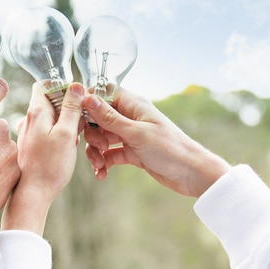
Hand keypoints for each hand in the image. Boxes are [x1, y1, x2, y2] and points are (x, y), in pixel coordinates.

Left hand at [1, 82, 84, 234]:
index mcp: (36, 112)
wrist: (32, 195)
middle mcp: (28, 120)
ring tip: (74, 141)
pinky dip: (58, 137)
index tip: (77, 98)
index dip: (62, 87)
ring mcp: (27, 133)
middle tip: (81, 125)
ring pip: (50, 120)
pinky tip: (65, 151)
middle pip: (50, 102)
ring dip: (65, 126)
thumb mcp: (67, 134)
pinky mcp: (29, 146)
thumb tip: (76, 86)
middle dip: (68, 110)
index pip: (44, 85)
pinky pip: (46, 133)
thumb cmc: (49, 166)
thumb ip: (71, 109)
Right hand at [83, 89, 230, 196]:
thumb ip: (109, 117)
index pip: (103, 94)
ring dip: (96, 151)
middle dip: (92, 134)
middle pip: (97, 118)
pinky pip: (109, 154)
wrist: (192, 174)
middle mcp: (129, 116)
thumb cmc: (169, 148)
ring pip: (101, 137)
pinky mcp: (132, 151)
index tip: (77, 117)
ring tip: (99, 165)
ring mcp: (130, 134)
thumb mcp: (136, 133)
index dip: (88, 103)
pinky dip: (104, 162)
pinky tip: (102, 174)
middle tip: (97, 147)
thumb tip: (87, 98)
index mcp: (132, 104)